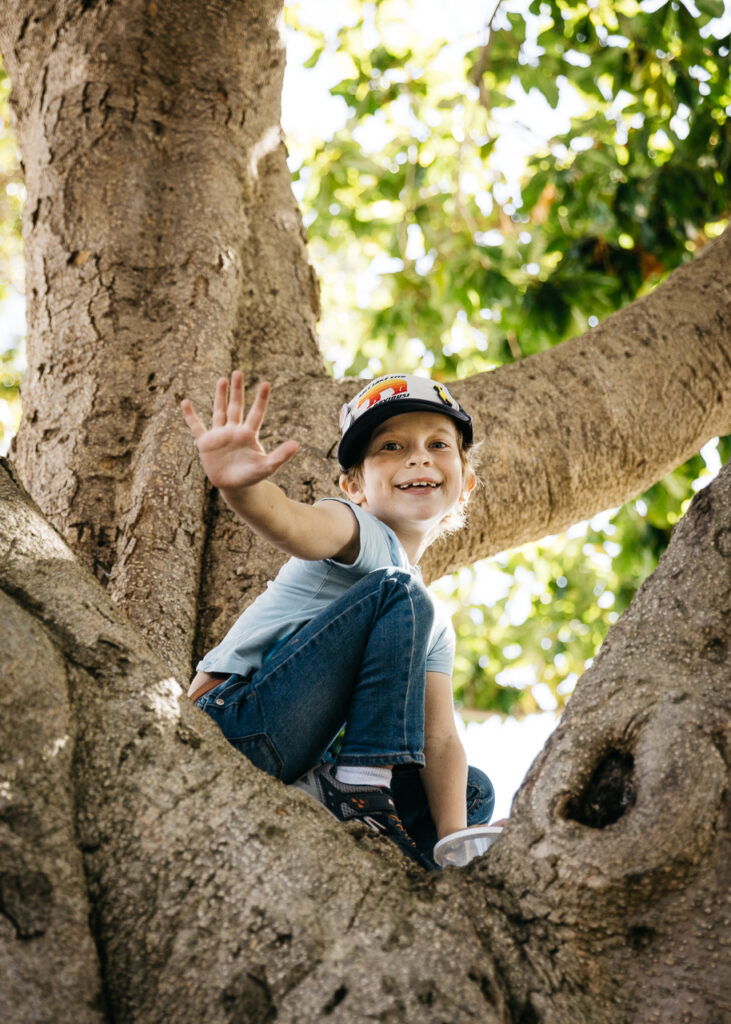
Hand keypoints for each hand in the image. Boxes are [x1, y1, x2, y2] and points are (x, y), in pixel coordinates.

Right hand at [181, 372, 297, 490]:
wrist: (235, 487)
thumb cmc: (252, 476)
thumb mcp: (267, 466)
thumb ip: (280, 455)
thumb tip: (296, 444)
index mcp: (248, 434)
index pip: (256, 413)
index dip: (260, 399)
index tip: (266, 384)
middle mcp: (234, 431)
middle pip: (236, 407)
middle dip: (237, 390)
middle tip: (238, 372)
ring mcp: (219, 435)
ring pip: (219, 412)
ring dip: (220, 396)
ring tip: (222, 379)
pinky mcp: (205, 443)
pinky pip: (196, 427)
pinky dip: (190, 416)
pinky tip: (184, 402)